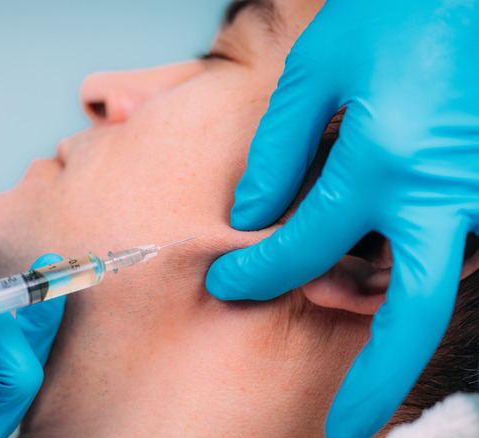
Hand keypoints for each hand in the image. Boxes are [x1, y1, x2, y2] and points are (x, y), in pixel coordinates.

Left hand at [205, 1, 478, 436]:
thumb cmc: (399, 14)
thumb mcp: (317, 69)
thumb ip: (278, 150)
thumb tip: (251, 219)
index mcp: (379, 163)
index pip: (300, 248)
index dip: (255, 274)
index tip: (225, 286)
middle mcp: (438, 194)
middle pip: (409, 316)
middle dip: (374, 383)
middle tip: (343, 429)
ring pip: (439, 288)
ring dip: (397, 322)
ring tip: (359, 351)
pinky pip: (462, 250)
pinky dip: (424, 270)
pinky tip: (391, 268)